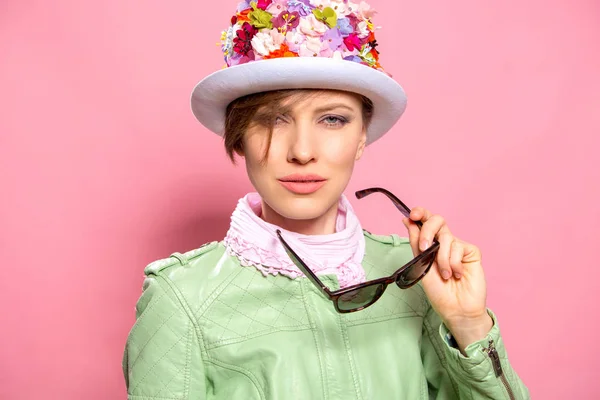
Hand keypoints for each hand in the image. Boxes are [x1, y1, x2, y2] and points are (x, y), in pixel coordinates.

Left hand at [402, 207, 492, 350]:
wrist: (456, 309)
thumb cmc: (438, 292)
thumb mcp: (421, 266)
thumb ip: (416, 243)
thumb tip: (407, 220)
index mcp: (430, 244)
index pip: (425, 221)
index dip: (420, 213)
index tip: (412, 215)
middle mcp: (444, 242)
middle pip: (437, 220)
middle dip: (428, 231)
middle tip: (425, 248)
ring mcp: (458, 246)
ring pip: (446, 237)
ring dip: (441, 259)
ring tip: (445, 275)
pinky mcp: (471, 252)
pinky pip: (458, 247)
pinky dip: (454, 263)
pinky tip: (457, 275)